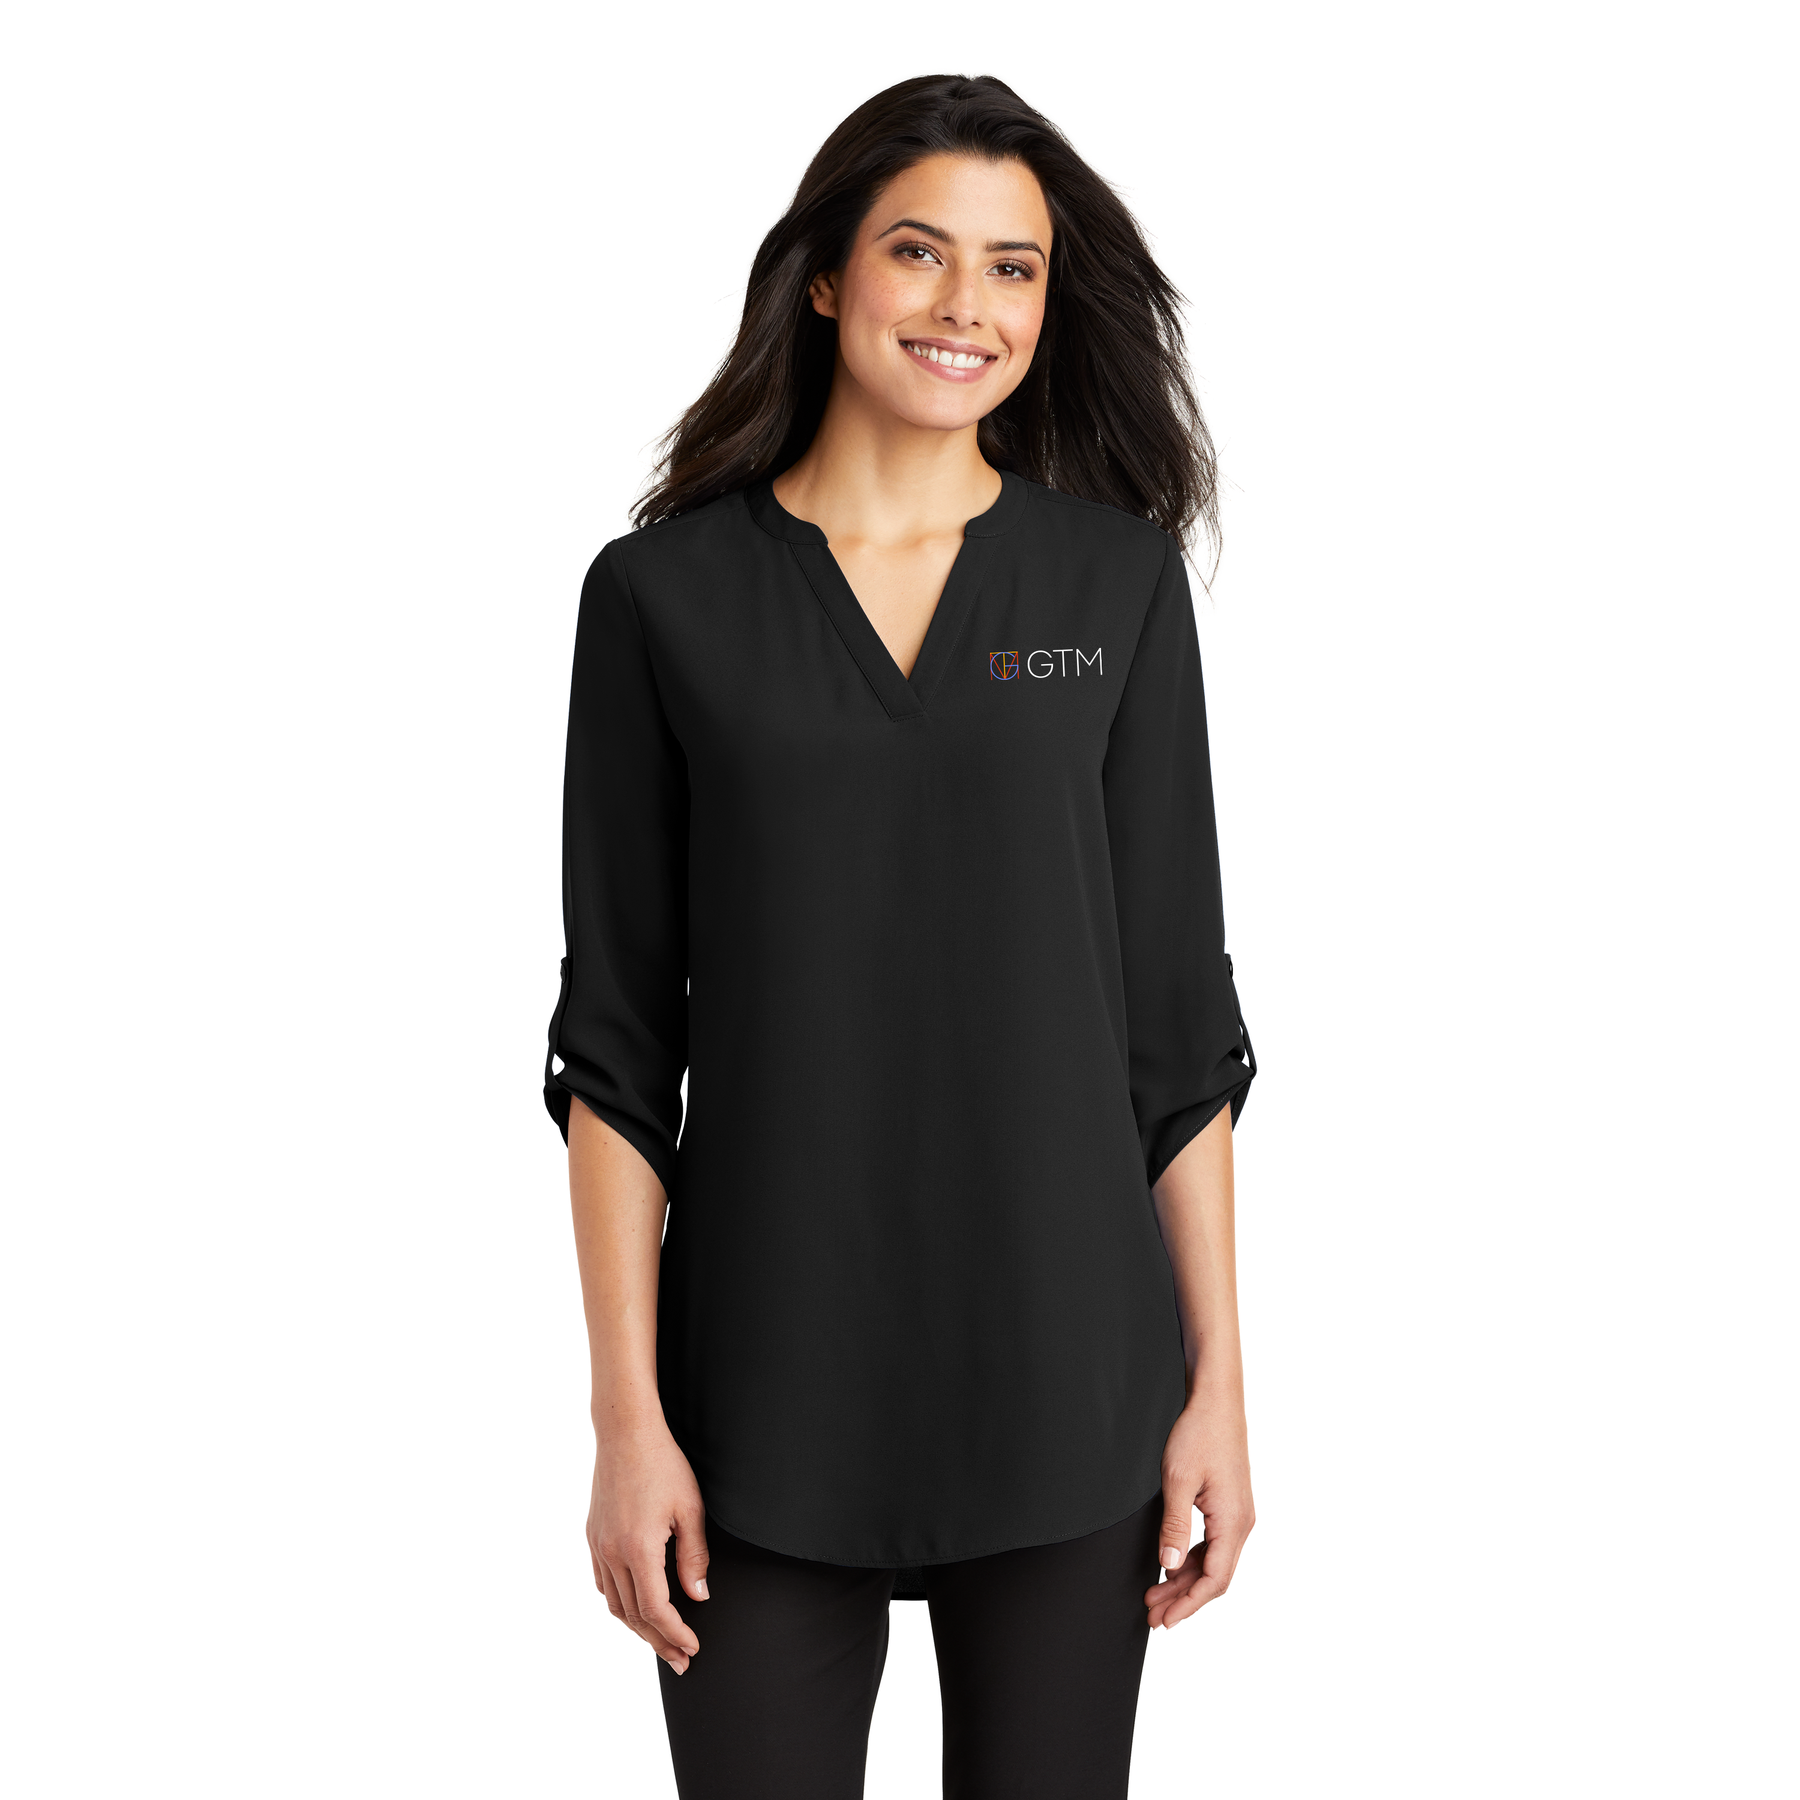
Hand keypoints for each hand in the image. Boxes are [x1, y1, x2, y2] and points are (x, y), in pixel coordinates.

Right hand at [588, 1417, 709, 1673]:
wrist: (625, 1432)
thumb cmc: (664, 1464)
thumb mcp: (691, 1509)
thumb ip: (694, 1556)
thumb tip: (699, 1596)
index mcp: (638, 1549)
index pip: (656, 1610)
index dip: (675, 1634)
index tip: (692, 1647)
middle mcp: (612, 1553)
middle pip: (633, 1616)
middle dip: (658, 1641)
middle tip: (680, 1660)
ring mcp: (598, 1545)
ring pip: (614, 1603)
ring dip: (637, 1627)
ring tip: (660, 1639)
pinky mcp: (593, 1535)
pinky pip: (603, 1582)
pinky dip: (619, 1602)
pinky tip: (634, 1605)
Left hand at [1145, 1389, 1254, 1629]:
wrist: (1216, 1400)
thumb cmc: (1198, 1433)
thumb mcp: (1177, 1481)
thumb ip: (1174, 1527)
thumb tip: (1167, 1568)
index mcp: (1233, 1522)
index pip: (1214, 1581)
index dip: (1188, 1605)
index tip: (1164, 1621)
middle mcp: (1242, 1523)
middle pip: (1215, 1576)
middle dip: (1183, 1599)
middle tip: (1152, 1615)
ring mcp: (1238, 1514)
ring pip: (1214, 1562)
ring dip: (1185, 1580)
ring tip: (1155, 1595)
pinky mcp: (1229, 1505)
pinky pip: (1214, 1544)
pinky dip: (1191, 1560)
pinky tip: (1170, 1565)